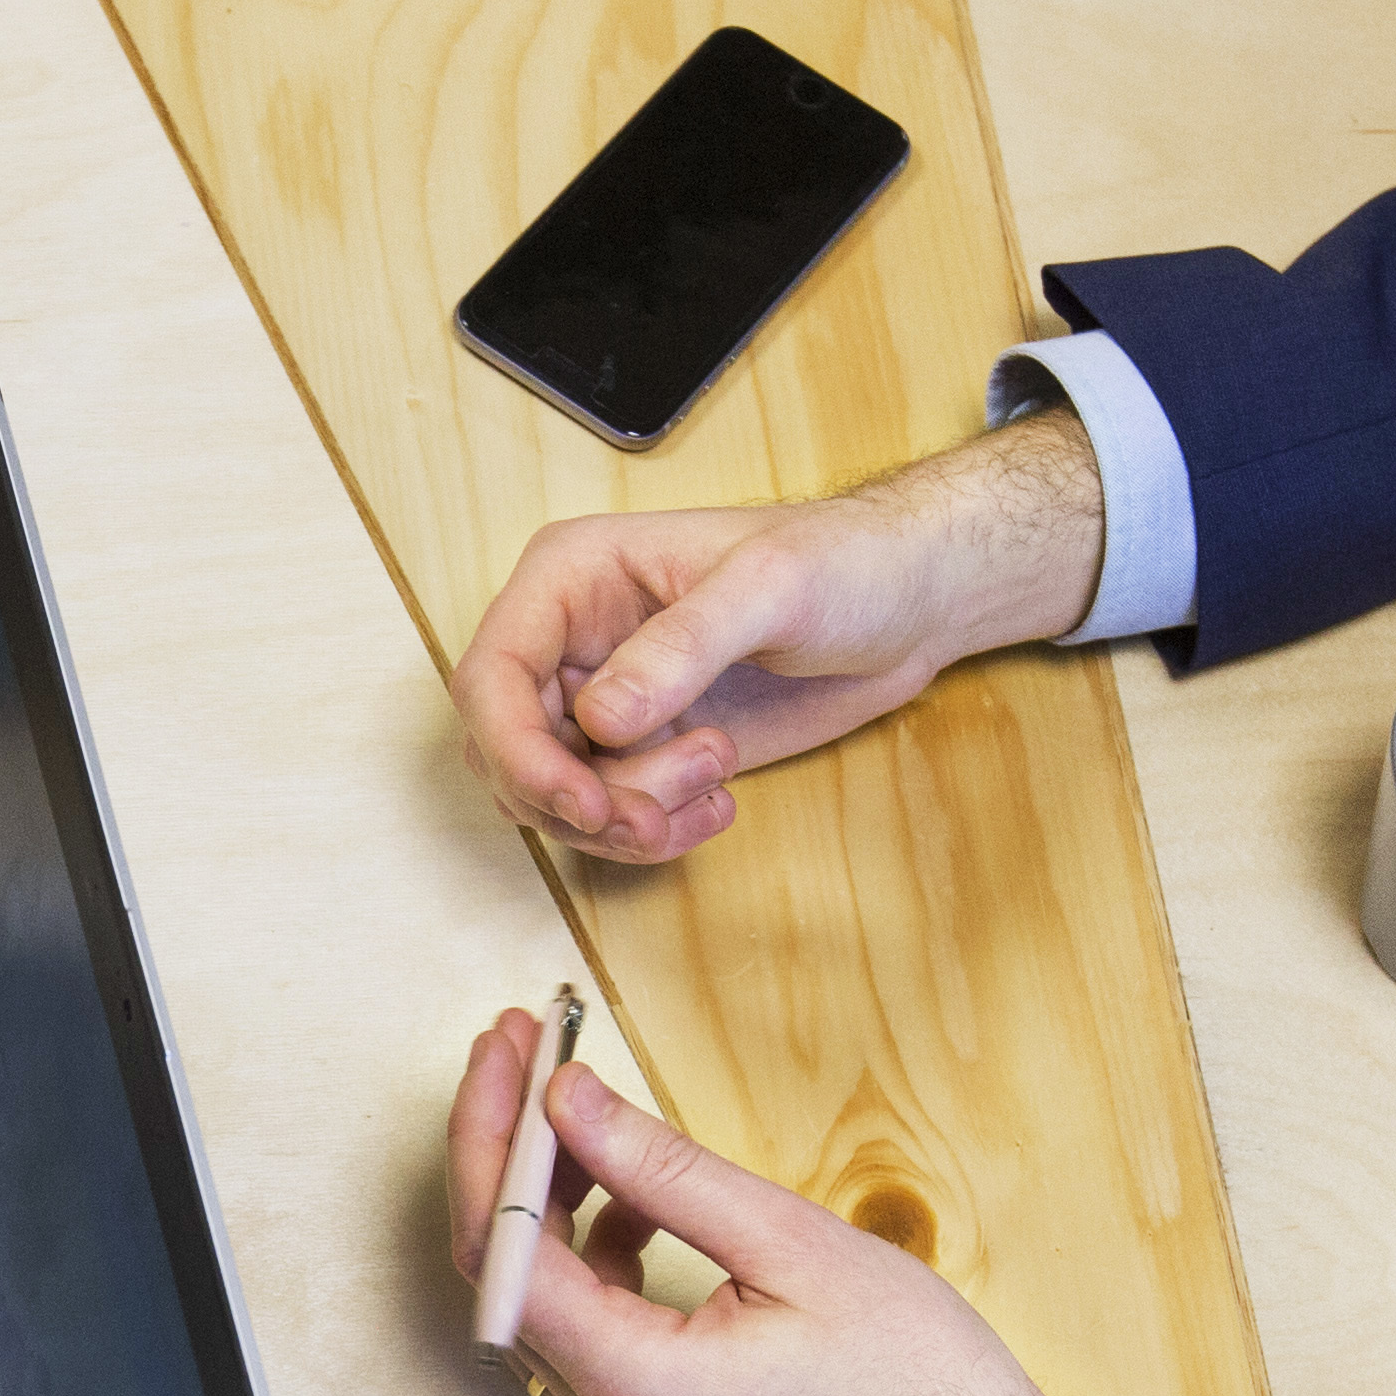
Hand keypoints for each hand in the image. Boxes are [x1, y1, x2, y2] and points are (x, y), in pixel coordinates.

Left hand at [446, 1012, 1227, 1395]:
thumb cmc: (919, 1381)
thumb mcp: (791, 1243)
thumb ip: (662, 1169)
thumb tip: (565, 1101)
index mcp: (634, 1386)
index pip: (503, 1248)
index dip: (488, 1135)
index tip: (506, 1047)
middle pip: (506, 1276)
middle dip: (506, 1155)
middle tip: (526, 1051)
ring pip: (543, 1302)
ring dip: (549, 1201)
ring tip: (584, 1109)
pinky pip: (590, 1334)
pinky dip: (594, 1255)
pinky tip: (638, 1200)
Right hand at [447, 408, 1107, 861]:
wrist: (905, 602)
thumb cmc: (842, 562)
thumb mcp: (768, 587)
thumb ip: (682, 646)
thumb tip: (603, 717)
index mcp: (572, 579)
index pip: (491, 677)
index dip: (518, 751)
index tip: (585, 802)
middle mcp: (571, 642)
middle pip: (509, 752)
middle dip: (576, 800)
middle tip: (655, 814)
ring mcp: (605, 701)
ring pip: (557, 797)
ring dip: (627, 818)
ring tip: (713, 781)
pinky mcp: (645, 750)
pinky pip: (609, 817)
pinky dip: (654, 832)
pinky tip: (719, 803)